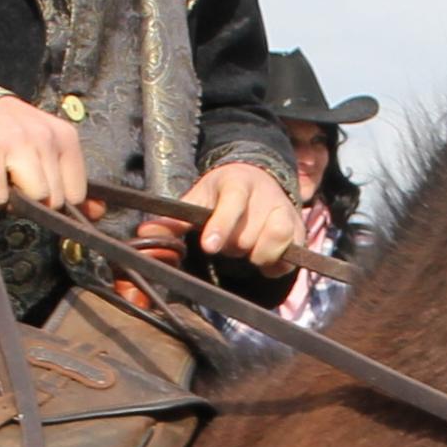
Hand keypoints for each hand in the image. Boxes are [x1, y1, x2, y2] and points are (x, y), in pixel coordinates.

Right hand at [0, 95, 94, 212]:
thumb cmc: (17, 136)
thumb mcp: (51, 150)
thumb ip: (73, 181)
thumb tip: (98, 213)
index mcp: (66, 137)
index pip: (76, 193)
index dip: (58, 201)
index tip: (41, 192)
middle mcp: (45, 138)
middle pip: (54, 199)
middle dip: (36, 202)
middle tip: (19, 187)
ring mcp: (17, 143)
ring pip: (33, 198)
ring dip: (16, 202)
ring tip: (6, 185)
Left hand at [184, 160, 302, 273]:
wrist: (259, 180)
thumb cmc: (223, 194)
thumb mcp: (198, 198)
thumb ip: (173, 219)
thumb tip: (146, 234)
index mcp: (239, 182)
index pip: (233, 202)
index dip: (221, 225)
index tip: (208, 247)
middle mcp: (268, 195)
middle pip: (247, 236)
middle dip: (232, 245)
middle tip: (227, 238)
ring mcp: (287, 213)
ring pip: (272, 246)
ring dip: (254, 255)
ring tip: (246, 246)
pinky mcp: (300, 233)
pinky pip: (288, 261)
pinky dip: (273, 266)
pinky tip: (262, 257)